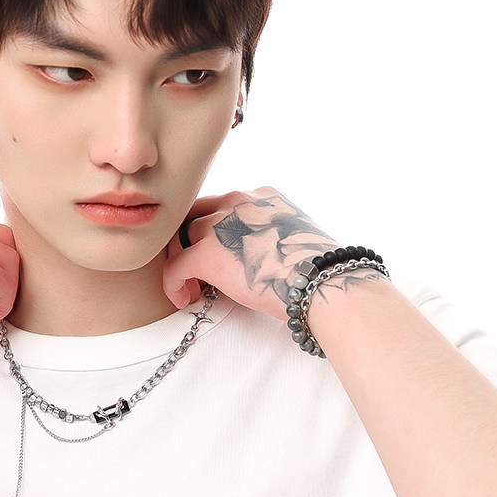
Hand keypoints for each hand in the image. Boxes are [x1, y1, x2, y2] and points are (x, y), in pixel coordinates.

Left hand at [162, 187, 338, 320]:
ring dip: (181, 263)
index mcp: (259, 197)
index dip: (212, 232)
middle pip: (194, 216)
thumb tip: (254, 258)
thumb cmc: (318, 270)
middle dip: (189, 242)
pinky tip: (183, 298)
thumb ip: (270, 235)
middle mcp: (236, 202)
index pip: (221, 206)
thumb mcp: (295, 236)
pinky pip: (175, 265)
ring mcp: (220, 225)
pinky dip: (173, 283)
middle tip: (196, 273)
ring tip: (193, 290)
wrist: (323, 282)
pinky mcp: (206, 253)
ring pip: (180, 238)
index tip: (219, 256)